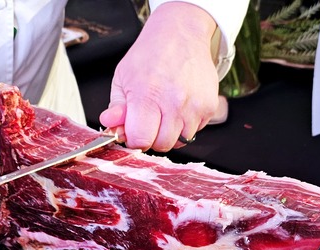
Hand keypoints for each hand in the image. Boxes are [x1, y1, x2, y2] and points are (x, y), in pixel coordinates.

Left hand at [99, 3, 218, 152]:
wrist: (181, 34)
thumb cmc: (150, 55)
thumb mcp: (123, 77)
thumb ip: (116, 107)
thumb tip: (110, 125)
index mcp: (147, 95)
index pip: (140, 139)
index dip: (134, 138)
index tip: (134, 130)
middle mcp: (173, 103)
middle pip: (162, 145)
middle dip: (153, 137)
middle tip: (150, 119)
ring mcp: (194, 106)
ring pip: (180, 141)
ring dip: (171, 132)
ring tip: (166, 111)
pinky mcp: (209, 107)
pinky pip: (195, 131)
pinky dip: (186, 124)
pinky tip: (180, 106)